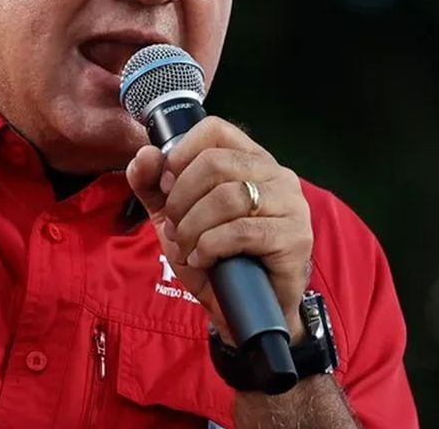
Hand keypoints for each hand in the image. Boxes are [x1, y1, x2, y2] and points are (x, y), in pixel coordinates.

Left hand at [125, 116, 312, 342]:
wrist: (243, 308)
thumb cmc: (213, 255)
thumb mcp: (173, 215)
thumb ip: (152, 184)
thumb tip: (145, 153)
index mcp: (250, 159)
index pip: (214, 129)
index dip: (181, 154)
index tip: (166, 187)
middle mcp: (276, 174)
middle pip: (215, 164)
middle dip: (181, 199)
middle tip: (176, 228)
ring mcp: (291, 204)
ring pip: (227, 197)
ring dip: (193, 226)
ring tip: (188, 247)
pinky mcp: (294, 238)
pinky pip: (241, 231)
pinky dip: (210, 246)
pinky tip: (203, 259)